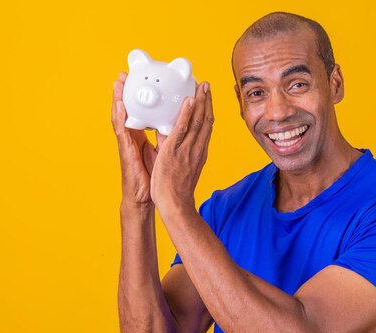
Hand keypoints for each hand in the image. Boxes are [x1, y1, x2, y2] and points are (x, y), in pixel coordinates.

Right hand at [111, 72, 164, 206]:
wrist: (145, 197)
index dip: (140, 97)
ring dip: (118, 97)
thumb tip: (174, 126)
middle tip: (125, 73)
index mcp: (142, 136)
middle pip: (129, 110)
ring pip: (122, 116)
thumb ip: (164, 138)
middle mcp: (133, 137)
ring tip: (118, 81)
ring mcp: (127, 143)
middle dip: (126, 91)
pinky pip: (122, 131)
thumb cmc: (152, 177)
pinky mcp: (126, 151)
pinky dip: (119, 116)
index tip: (140, 80)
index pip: (140, 112)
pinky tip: (119, 104)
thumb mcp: (161, 152)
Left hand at [150, 81, 214, 209]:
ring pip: (197, 121)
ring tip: (201, 85)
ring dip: (200, 101)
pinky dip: (186, 114)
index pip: (206, 128)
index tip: (207, 97)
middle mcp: (197, 149)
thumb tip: (167, 135)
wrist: (174, 204)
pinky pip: (182, 130)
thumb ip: (177, 150)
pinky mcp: (175, 151)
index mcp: (199, 152)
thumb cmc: (176, 190)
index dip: (208, 110)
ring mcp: (187, 150)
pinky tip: (188, 101)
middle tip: (206, 84)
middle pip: (205, 121)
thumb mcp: (182, 167)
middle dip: (207, 101)